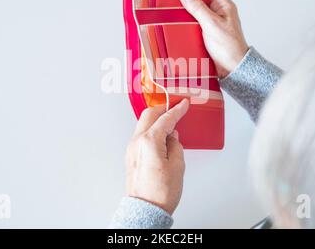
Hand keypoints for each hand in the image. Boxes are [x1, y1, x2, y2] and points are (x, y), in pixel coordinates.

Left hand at [125, 99, 189, 214]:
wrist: (145, 210)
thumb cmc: (161, 192)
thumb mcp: (177, 166)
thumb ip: (176, 145)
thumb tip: (173, 137)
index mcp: (149, 141)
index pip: (165, 119)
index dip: (177, 110)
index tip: (184, 103)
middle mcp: (137, 142)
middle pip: (149, 115)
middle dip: (163, 109)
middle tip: (175, 107)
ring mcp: (131, 149)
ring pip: (143, 124)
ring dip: (156, 119)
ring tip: (170, 122)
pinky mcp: (130, 156)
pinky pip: (140, 135)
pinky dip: (151, 130)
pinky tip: (161, 136)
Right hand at [179, 0, 248, 77]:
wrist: (232, 69)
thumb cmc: (229, 48)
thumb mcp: (212, 24)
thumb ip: (198, 8)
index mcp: (224, 6)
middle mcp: (218, 13)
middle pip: (199, 1)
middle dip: (187, 2)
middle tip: (172, 0)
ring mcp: (212, 25)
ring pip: (194, 15)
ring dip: (185, 16)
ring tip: (172, 14)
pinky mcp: (206, 35)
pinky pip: (193, 26)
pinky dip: (186, 26)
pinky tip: (177, 27)